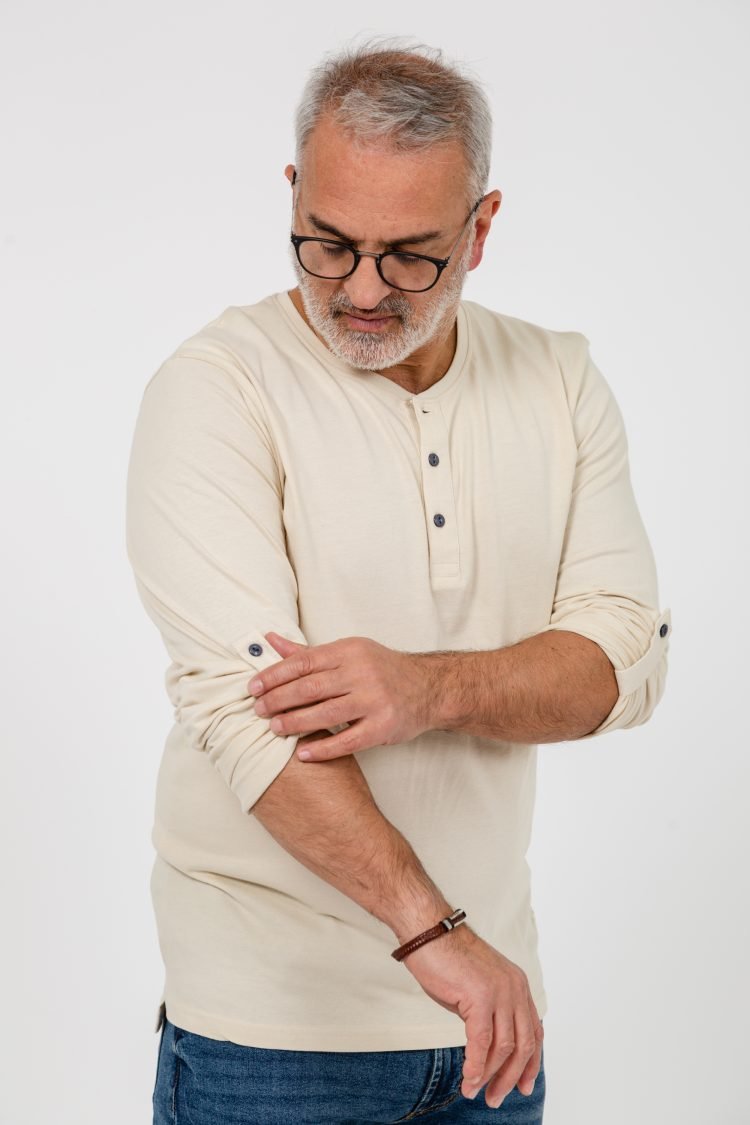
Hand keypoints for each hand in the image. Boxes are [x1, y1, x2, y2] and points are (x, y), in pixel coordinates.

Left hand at [248, 632, 434, 759]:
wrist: (429, 688)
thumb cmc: (382, 670)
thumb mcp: (348, 653)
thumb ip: (308, 653)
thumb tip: (270, 641)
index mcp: (349, 651)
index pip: (303, 662)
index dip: (274, 675)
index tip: (253, 688)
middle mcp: (361, 673)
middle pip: (310, 688)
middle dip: (279, 700)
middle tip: (258, 711)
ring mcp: (374, 700)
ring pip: (325, 714)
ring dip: (294, 723)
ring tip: (274, 729)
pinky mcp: (383, 727)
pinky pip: (348, 741)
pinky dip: (323, 748)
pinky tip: (303, 753)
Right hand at [401, 925, 543, 1108]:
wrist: (428, 931)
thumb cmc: (446, 958)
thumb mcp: (478, 987)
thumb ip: (490, 1013)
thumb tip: (490, 1048)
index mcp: (517, 984)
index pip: (534, 1031)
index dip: (531, 1063)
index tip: (522, 1085)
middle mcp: (515, 988)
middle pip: (524, 1044)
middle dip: (511, 1077)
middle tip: (496, 1098)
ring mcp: (500, 991)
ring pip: (504, 1048)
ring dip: (490, 1076)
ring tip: (476, 1093)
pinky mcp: (480, 996)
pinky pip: (481, 1042)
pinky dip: (476, 1065)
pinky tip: (468, 1080)